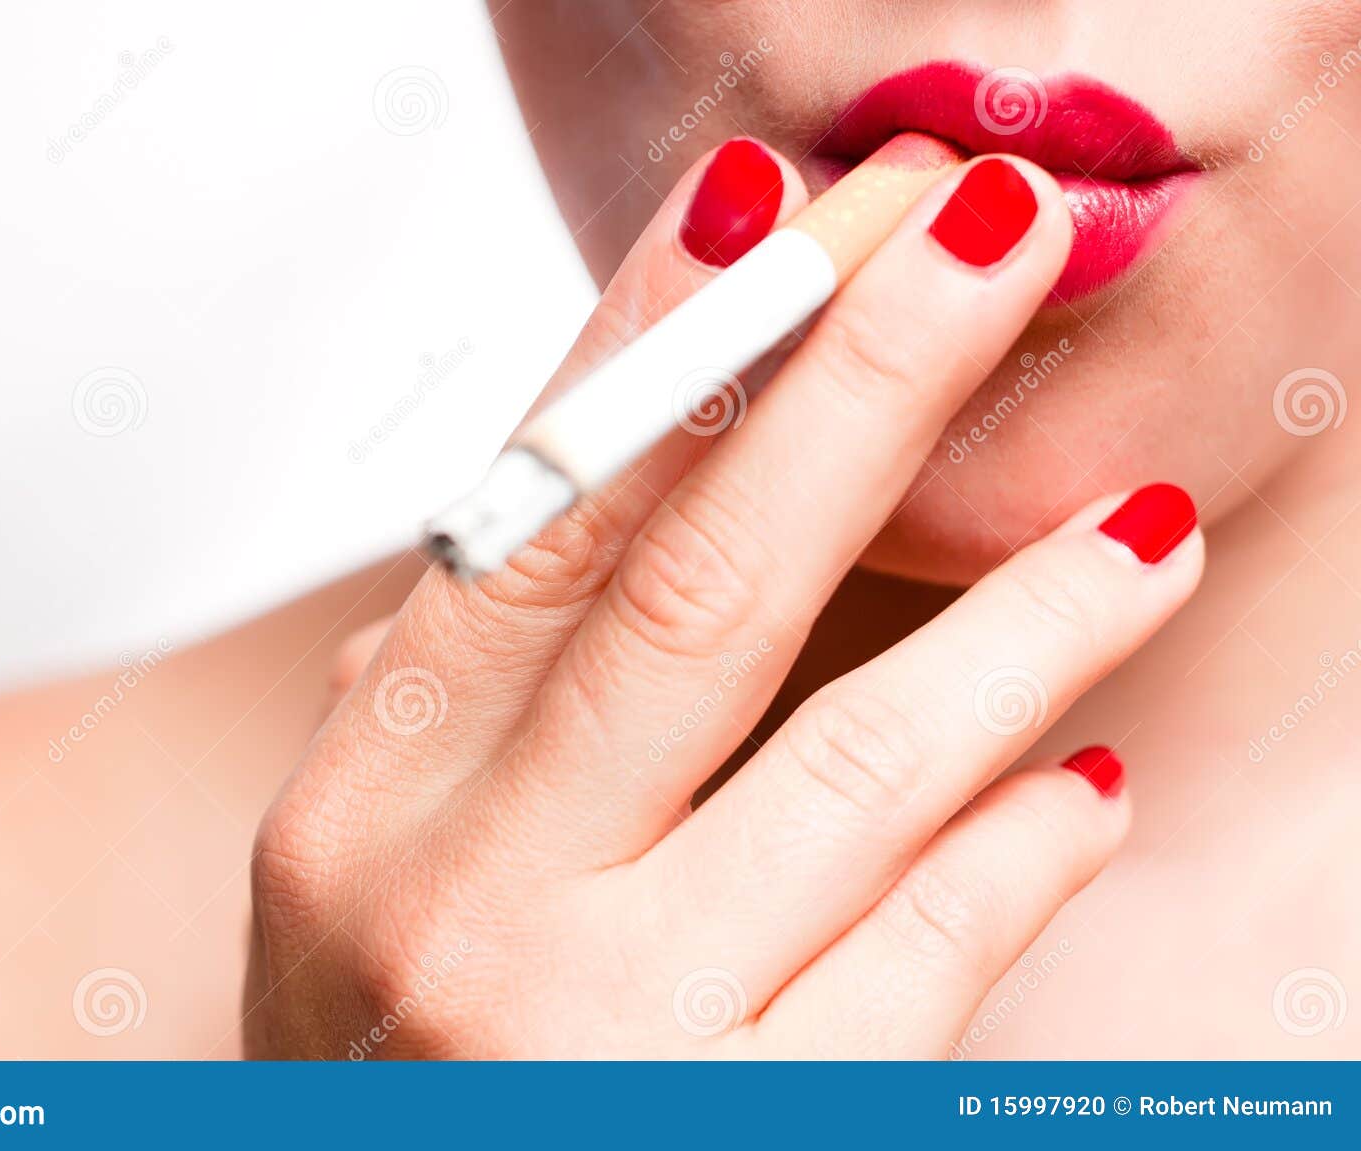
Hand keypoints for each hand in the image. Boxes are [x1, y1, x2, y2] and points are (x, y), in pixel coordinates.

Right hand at [244, 140, 1202, 1057]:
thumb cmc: (380, 1067)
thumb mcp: (354, 880)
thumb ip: (452, 706)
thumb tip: (570, 513)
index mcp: (363, 810)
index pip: (532, 531)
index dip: (656, 355)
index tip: (770, 218)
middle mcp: (464, 911)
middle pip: (693, 597)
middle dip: (856, 389)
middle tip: (986, 243)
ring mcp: (598, 1041)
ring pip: (855, 778)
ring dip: (1022, 626)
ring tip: (1144, 523)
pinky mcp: (735, 1139)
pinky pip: (920, 970)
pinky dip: (1018, 860)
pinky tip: (1083, 783)